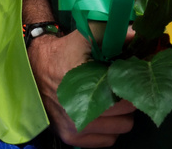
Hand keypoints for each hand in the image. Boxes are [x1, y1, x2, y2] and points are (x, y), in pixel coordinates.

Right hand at [28, 30, 135, 146]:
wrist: (36, 69)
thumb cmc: (63, 53)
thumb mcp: (84, 36)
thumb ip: (110, 33)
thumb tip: (135, 34)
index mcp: (83, 85)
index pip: (125, 97)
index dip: (133, 86)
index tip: (134, 76)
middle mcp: (78, 112)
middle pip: (126, 114)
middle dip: (128, 99)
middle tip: (122, 85)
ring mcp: (75, 128)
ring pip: (120, 129)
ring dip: (121, 115)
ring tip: (112, 98)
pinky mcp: (72, 138)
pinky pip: (108, 140)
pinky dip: (110, 128)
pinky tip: (103, 111)